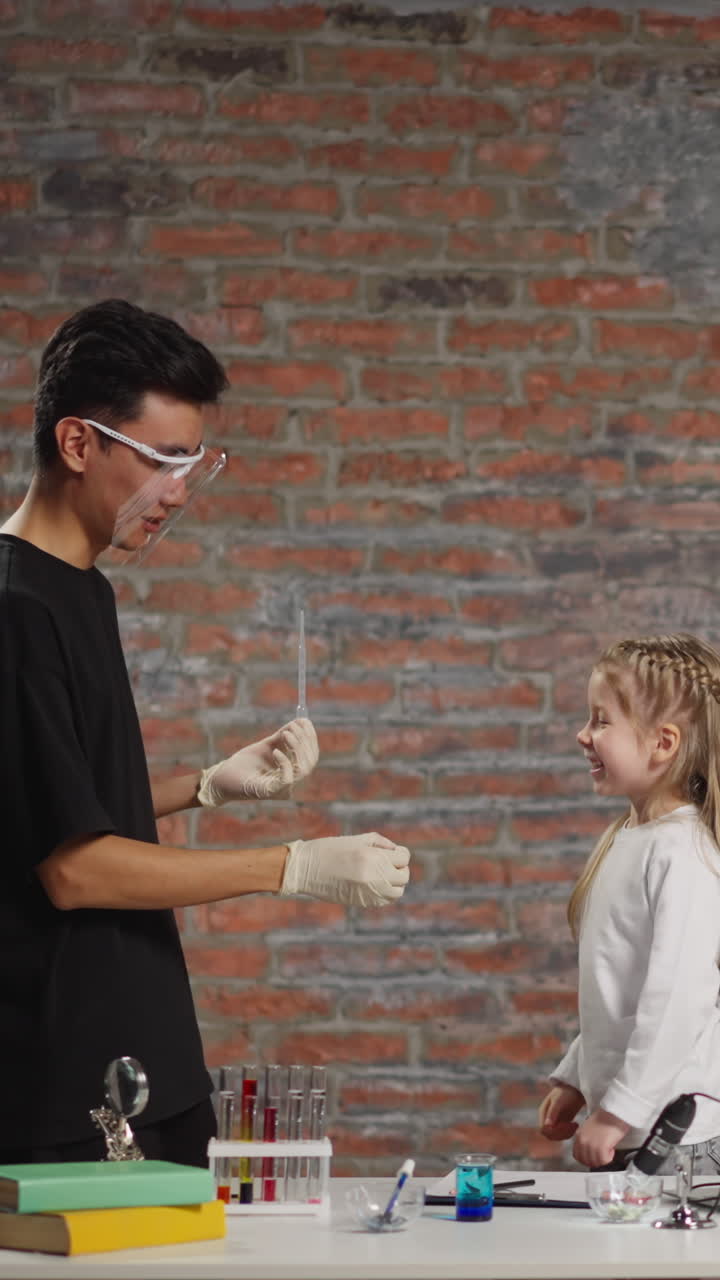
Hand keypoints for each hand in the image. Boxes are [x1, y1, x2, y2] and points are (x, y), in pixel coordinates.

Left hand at [196, 719, 318, 804]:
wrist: (221, 777)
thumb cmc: (242, 764)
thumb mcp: (266, 746)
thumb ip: (282, 737)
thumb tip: (300, 720)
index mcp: (291, 773)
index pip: (311, 756)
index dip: (310, 738)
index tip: (305, 721)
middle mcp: (290, 784)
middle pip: (310, 762)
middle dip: (304, 741)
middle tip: (293, 726)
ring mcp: (281, 790)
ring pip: (303, 770)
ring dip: (297, 748)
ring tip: (285, 733)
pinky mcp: (270, 793)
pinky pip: (287, 779)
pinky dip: (285, 762)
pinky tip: (276, 751)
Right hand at [280, 832, 410, 906]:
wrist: (306, 869)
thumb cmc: (330, 849)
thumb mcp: (357, 840)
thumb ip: (381, 843)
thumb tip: (396, 851)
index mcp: (373, 857)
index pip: (404, 858)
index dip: (400, 853)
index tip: (393, 852)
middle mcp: (375, 877)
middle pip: (404, 876)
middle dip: (399, 868)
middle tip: (388, 863)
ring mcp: (369, 892)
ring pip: (397, 892)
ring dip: (394, 883)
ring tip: (382, 875)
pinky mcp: (362, 903)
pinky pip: (385, 901)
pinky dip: (385, 893)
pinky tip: (374, 884)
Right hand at [539, 1084, 584, 1140]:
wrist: (575, 1088)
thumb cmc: (566, 1092)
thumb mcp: (559, 1101)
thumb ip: (552, 1113)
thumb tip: (546, 1126)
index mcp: (543, 1112)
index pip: (543, 1129)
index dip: (554, 1131)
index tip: (566, 1124)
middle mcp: (546, 1118)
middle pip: (550, 1135)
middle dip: (561, 1133)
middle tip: (573, 1125)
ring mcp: (554, 1122)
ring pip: (556, 1137)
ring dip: (566, 1134)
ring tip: (575, 1124)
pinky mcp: (561, 1124)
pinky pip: (563, 1135)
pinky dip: (570, 1133)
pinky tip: (576, 1125)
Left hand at [572, 1109, 629, 1167]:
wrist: (615, 1111)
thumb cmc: (606, 1117)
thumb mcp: (590, 1128)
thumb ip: (586, 1139)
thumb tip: (589, 1151)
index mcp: (579, 1135)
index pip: (577, 1155)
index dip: (587, 1159)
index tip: (594, 1158)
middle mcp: (582, 1140)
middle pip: (585, 1161)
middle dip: (595, 1160)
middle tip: (603, 1155)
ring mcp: (590, 1144)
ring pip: (595, 1162)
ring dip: (603, 1159)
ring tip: (608, 1150)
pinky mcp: (601, 1147)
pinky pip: (604, 1161)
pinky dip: (609, 1157)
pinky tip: (611, 1149)